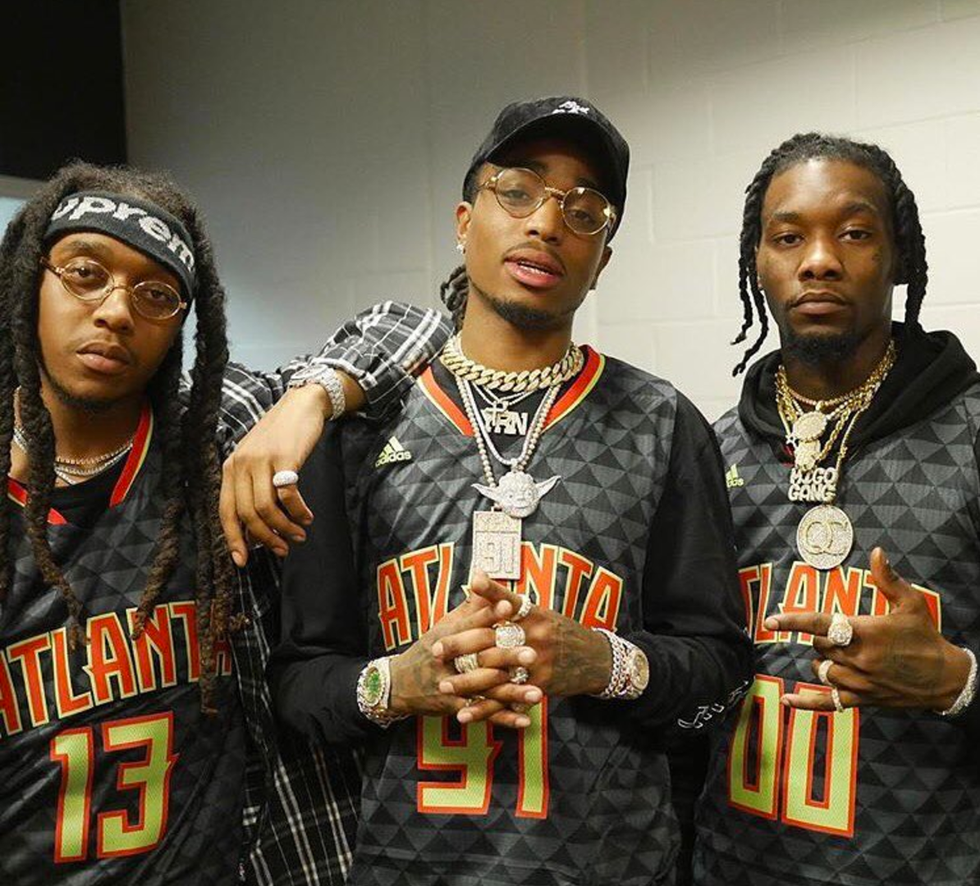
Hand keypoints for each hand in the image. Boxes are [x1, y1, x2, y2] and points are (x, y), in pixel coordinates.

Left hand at [220, 384, 338, 565]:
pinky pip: (288, 494)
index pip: (226, 511)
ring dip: (283, 528)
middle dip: (265, 538)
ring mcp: (262, 460)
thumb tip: (257, 530)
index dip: (233, 539)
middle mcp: (241, 464)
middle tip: (282, 550)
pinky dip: (298, 511)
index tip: (243, 561)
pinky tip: (307, 517)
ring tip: (298, 535)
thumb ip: (253, 488)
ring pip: (266, 508)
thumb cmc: (281, 437)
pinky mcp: (284, 457)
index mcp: (231, 468)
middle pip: (247, 514)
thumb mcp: (258, 460)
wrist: (301, 405)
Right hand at [389, 591, 536, 728]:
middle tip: (533, 654)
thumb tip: (484, 576)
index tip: (511, 606)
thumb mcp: (444, 625)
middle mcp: (448, 661)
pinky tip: (525, 720)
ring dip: (512, 692)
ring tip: (538, 692)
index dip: (490, 614)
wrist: (398, 683)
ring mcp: (450, 686)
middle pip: (479, 657)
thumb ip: (469, 607)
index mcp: (447, 636)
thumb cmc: (428, 649)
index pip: (470, 623)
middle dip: (507, 656)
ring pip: (485, 689)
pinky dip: (504, 718)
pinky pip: (482, 713)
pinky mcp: (454, 708)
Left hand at [432, 571, 611, 708]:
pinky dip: (485, 709)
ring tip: (443, 684)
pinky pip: (507, 699)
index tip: (465, 588)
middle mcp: (536, 635)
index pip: (507, 599)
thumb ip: (508, 602)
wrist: (598, 659)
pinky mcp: (540, 686)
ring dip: (468, 681)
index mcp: (534, 613)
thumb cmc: (561, 632)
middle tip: (435, 650)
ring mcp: (539, 662)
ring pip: (497, 672)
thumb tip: (476, 577)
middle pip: (494, 639)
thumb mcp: (539, 612)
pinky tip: (464, 714)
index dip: (486, 594)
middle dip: (461, 646)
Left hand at [766, 547, 971, 711]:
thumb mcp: (910, 603)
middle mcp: (858, 658)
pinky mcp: (863, 700)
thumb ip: (888, 578)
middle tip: (840, 634)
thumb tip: (877, 552)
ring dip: (822, 661)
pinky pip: (827, 703)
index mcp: (865, 632)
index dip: (792, 621)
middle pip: (819, 645)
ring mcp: (859, 682)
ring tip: (839, 655)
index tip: (770, 620)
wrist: (947, 678)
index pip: (820, 623)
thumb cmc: (926, 637)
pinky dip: (805, 702)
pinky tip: (787, 699)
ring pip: (820, 669)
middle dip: (822, 638)